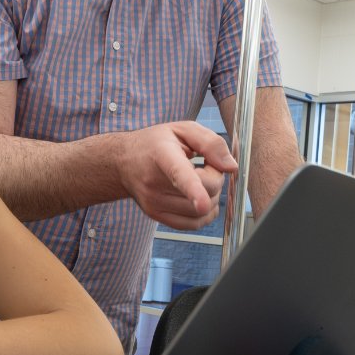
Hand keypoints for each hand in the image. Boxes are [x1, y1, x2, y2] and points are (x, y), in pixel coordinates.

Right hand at [117, 122, 236, 229]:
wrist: (122, 162)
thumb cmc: (154, 143)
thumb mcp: (182, 129)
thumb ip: (210, 143)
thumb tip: (231, 167)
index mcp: (162, 154)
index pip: (179, 174)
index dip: (193, 190)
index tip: (202, 203)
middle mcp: (154, 182)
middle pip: (204, 192)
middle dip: (215, 178)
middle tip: (205, 166)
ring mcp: (153, 202)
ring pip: (202, 211)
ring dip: (210, 196)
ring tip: (198, 179)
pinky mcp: (156, 215)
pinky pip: (193, 224)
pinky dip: (205, 213)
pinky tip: (199, 198)